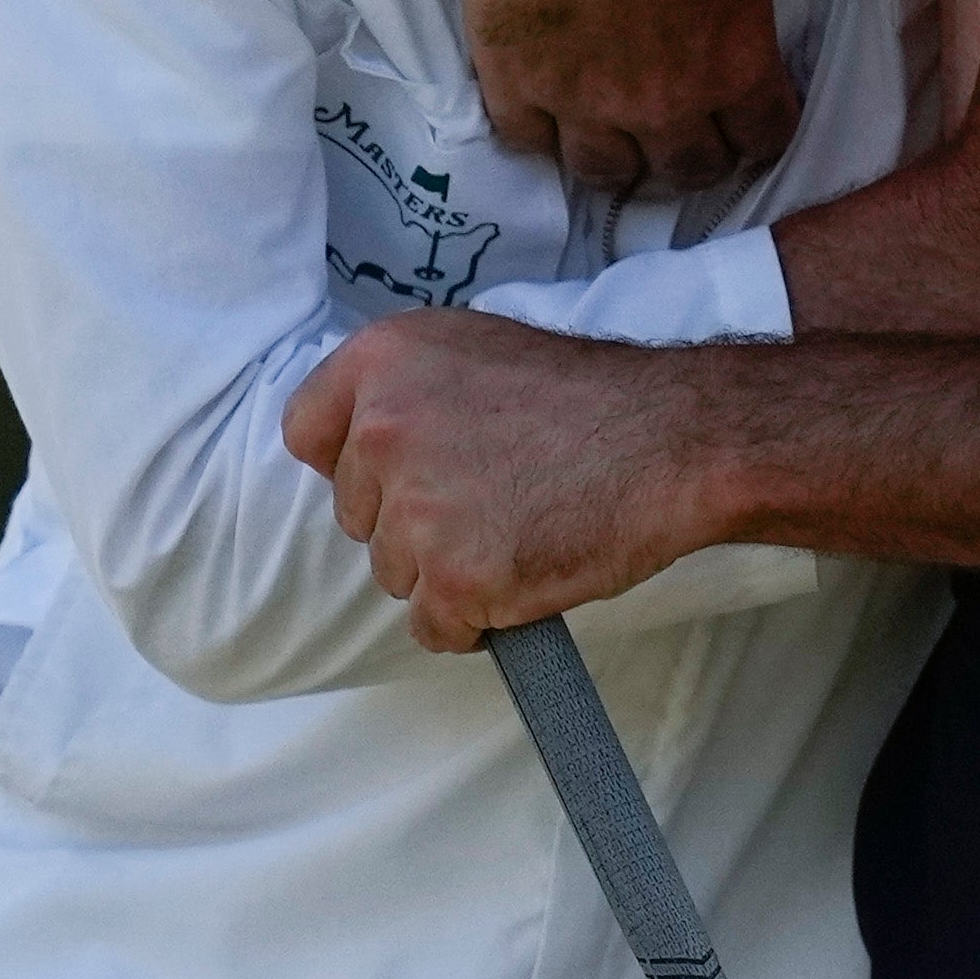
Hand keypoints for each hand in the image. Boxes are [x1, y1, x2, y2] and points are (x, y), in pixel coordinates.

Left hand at [284, 310, 721, 648]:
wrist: (672, 439)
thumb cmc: (589, 398)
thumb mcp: (476, 350)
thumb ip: (407, 390)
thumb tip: (364, 444)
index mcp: (381, 359)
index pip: (306, 431)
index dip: (356, 461)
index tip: (400, 472)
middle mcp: (381, 430)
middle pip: (357, 514)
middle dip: (413, 520)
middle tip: (494, 497)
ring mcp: (414, 509)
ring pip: (395, 574)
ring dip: (448, 570)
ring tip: (521, 529)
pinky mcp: (453, 578)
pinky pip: (435, 628)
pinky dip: (476, 620)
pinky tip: (525, 576)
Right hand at [465, 0, 871, 197]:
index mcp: (733, 66)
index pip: (763, 140)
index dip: (759, 129)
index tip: (749, 115)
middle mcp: (662, 102)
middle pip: (688, 171)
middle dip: (691, 156)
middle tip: (681, 128)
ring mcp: (583, 100)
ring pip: (604, 171)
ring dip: (615, 157)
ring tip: (612, 132)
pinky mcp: (515, 80)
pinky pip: (524, 139)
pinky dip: (535, 131)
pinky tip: (542, 107)